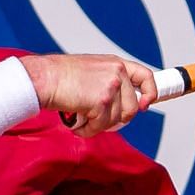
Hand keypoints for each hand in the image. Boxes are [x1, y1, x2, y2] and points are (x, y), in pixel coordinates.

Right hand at [21, 54, 154, 135]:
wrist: (44, 78)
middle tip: (97, 119)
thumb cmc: (60, 76)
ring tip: (81, 119)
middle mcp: (116, 73)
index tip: (145, 104)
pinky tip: (76, 124)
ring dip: (97, 125)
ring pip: (116, 120)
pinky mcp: (102, 101)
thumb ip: (108, 81)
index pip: (145, 76)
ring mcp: (110, 86)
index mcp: (115, 63)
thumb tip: (118, 104)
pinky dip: (88, 130)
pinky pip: (101, 126)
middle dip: (115, 119)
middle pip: (131, 108)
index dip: (150, 92)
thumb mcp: (92, 70)